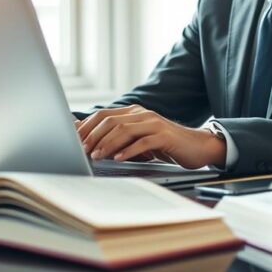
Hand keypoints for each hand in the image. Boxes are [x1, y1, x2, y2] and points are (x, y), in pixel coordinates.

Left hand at [75, 105, 225, 169]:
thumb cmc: (165, 145)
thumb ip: (118, 137)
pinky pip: (143, 142)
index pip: (103, 115)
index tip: (74, 140)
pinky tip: (119, 159)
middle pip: (111, 121)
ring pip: (124, 130)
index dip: (87, 127)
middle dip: (93, 136)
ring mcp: (154, 123)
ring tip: (97, 156)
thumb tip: (89, 140)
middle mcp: (143, 114)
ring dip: (107, 144)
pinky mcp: (165, 136)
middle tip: (82, 150)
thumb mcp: (138, 140)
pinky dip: (128, 151)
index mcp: (134, 112)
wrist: (197, 146)